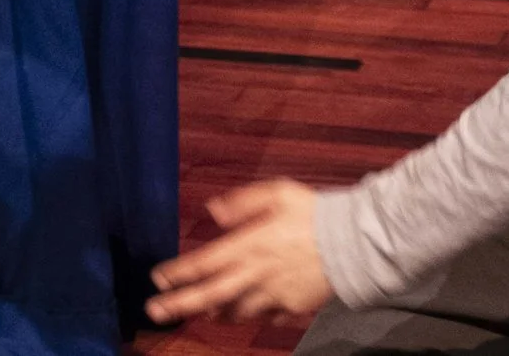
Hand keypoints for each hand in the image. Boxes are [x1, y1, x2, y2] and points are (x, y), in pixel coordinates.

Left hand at [146, 180, 332, 324]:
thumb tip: (213, 210)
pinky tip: (240, 311)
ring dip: (212, 312)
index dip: (178, 272)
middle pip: (210, 295)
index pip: (204, 262)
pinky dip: (248, 315)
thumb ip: (242, 202)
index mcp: (250, 245)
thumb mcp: (276, 192)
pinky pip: (264, 316)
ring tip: (198, 311)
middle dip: (178, 304)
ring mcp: (274, 295)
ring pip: (234, 312)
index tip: (157, 277)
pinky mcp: (292, 308)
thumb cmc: (314, 213)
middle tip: (153, 311)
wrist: (355, 243)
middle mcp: (256, 274)